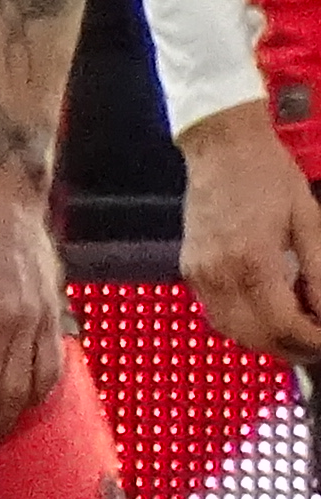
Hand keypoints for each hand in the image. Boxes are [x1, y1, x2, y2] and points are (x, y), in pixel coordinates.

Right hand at [177, 107, 320, 357]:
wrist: (222, 149)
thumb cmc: (270, 176)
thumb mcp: (309, 220)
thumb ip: (318, 271)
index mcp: (253, 261)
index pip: (283, 324)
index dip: (311, 340)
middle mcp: (219, 275)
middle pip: (255, 337)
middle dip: (291, 349)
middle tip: (316, 343)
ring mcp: (199, 275)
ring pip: (232, 332)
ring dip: (265, 341)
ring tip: (295, 334)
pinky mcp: (190, 270)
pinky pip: (216, 314)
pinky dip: (242, 325)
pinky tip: (265, 315)